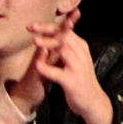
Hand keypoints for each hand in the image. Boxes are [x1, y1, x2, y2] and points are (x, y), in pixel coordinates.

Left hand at [29, 9, 113, 123]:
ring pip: (63, 51)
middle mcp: (80, 54)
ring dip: (49, 44)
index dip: (49, 26)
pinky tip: (37, 65)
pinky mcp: (72, 81)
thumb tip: (51, 34)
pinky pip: (58, 73)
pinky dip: (47, 68)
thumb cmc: (79, 78)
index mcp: (80, 47)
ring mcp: (77, 67)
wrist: (92, 100)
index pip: (65, 31)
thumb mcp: (74, 59)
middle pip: (64, 36)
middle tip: (30, 26)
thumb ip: (64, 47)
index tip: (33, 23)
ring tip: (35, 41)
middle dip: (47, 30)